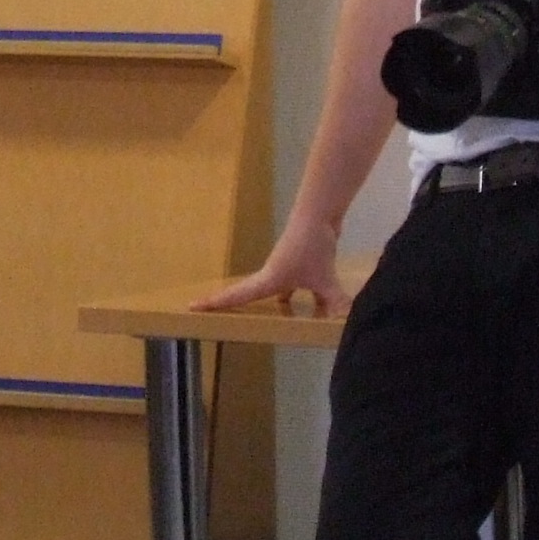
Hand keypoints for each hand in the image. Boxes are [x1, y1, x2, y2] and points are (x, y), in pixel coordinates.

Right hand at [193, 221, 352, 318]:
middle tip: (229, 320)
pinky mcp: (303, 262)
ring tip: (288, 325)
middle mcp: (274, 275)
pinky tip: (324, 308)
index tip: (192, 306)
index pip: (238, 296)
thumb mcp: (324, 279)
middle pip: (253, 295)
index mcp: (269, 280)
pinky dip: (309, 297)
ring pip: (282, 293)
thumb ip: (334, 302)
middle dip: (242, 307)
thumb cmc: (310, 246)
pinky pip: (301, 286)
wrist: (318, 214)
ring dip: (284, 308)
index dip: (216, 303)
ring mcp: (288, 268)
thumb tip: (346, 322)